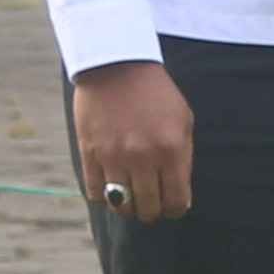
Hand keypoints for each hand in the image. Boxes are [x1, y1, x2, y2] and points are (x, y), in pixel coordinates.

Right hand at [71, 56, 195, 227]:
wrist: (116, 63)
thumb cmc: (155, 93)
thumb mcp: (183, 120)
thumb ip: (183, 159)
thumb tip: (179, 198)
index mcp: (171, 150)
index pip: (175, 203)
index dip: (174, 209)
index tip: (170, 204)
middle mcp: (143, 157)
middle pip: (148, 210)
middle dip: (152, 210)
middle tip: (150, 201)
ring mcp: (114, 156)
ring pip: (122, 206)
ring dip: (127, 206)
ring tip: (129, 196)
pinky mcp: (90, 152)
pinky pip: (96, 193)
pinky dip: (104, 195)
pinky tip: (110, 185)